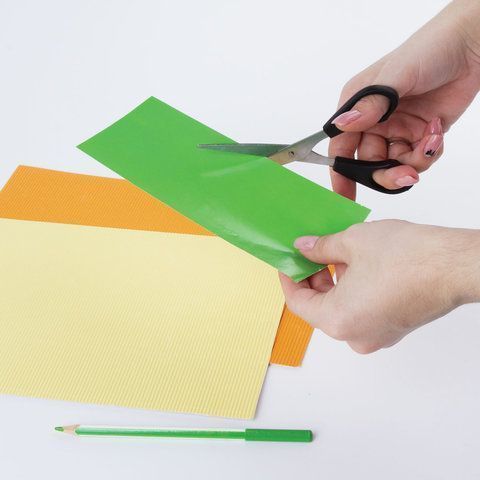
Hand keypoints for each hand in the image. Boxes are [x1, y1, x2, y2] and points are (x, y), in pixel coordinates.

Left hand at [280, 221, 479, 352]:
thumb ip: (320, 248)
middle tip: (311, 251)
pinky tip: (357, 264)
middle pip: (320, 306)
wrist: (455, 265)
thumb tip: (304, 248)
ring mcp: (377, 335)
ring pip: (341, 307)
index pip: (297, 302)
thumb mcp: (352, 242)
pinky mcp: (393, 328)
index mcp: (338, 320)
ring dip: (334, 281)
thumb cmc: (409, 257)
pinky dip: (352, 289)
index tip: (288, 261)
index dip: (289, 278)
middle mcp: (355, 336)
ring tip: (335, 252)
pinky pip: (361, 310)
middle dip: (313, 276)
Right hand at [330, 0, 479, 198]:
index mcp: (358, 106)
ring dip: (413, 162)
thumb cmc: (428, 49)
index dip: (341, 173)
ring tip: (430, 144)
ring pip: (395, 165)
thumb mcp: (395, 77)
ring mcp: (397, 129)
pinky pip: (418, 159)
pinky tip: (436, 132)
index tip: (345, 194)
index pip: (342, 147)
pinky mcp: (420, 134)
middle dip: (386, 174)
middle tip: (404, 176)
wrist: (471, 45)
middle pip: (369, 163)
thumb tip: (343, 124)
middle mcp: (374, 121)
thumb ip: (370, 105)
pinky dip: (428, 153)